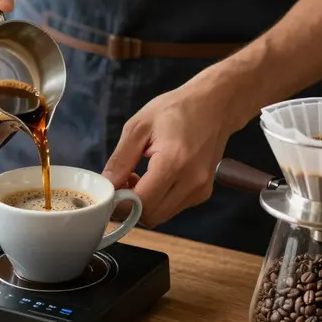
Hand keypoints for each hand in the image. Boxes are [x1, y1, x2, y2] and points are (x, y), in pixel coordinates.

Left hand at [102, 83, 236, 226]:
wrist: (215, 105)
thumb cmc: (175, 110)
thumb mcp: (139, 127)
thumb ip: (120, 159)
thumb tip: (105, 184)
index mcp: (173, 162)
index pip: (141, 203)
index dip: (120, 203)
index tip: (110, 190)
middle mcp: (191, 181)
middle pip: (150, 216)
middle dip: (130, 206)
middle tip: (123, 183)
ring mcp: (200, 190)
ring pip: (161, 216)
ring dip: (144, 205)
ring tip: (138, 178)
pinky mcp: (204, 193)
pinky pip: (173, 209)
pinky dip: (158, 201)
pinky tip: (155, 180)